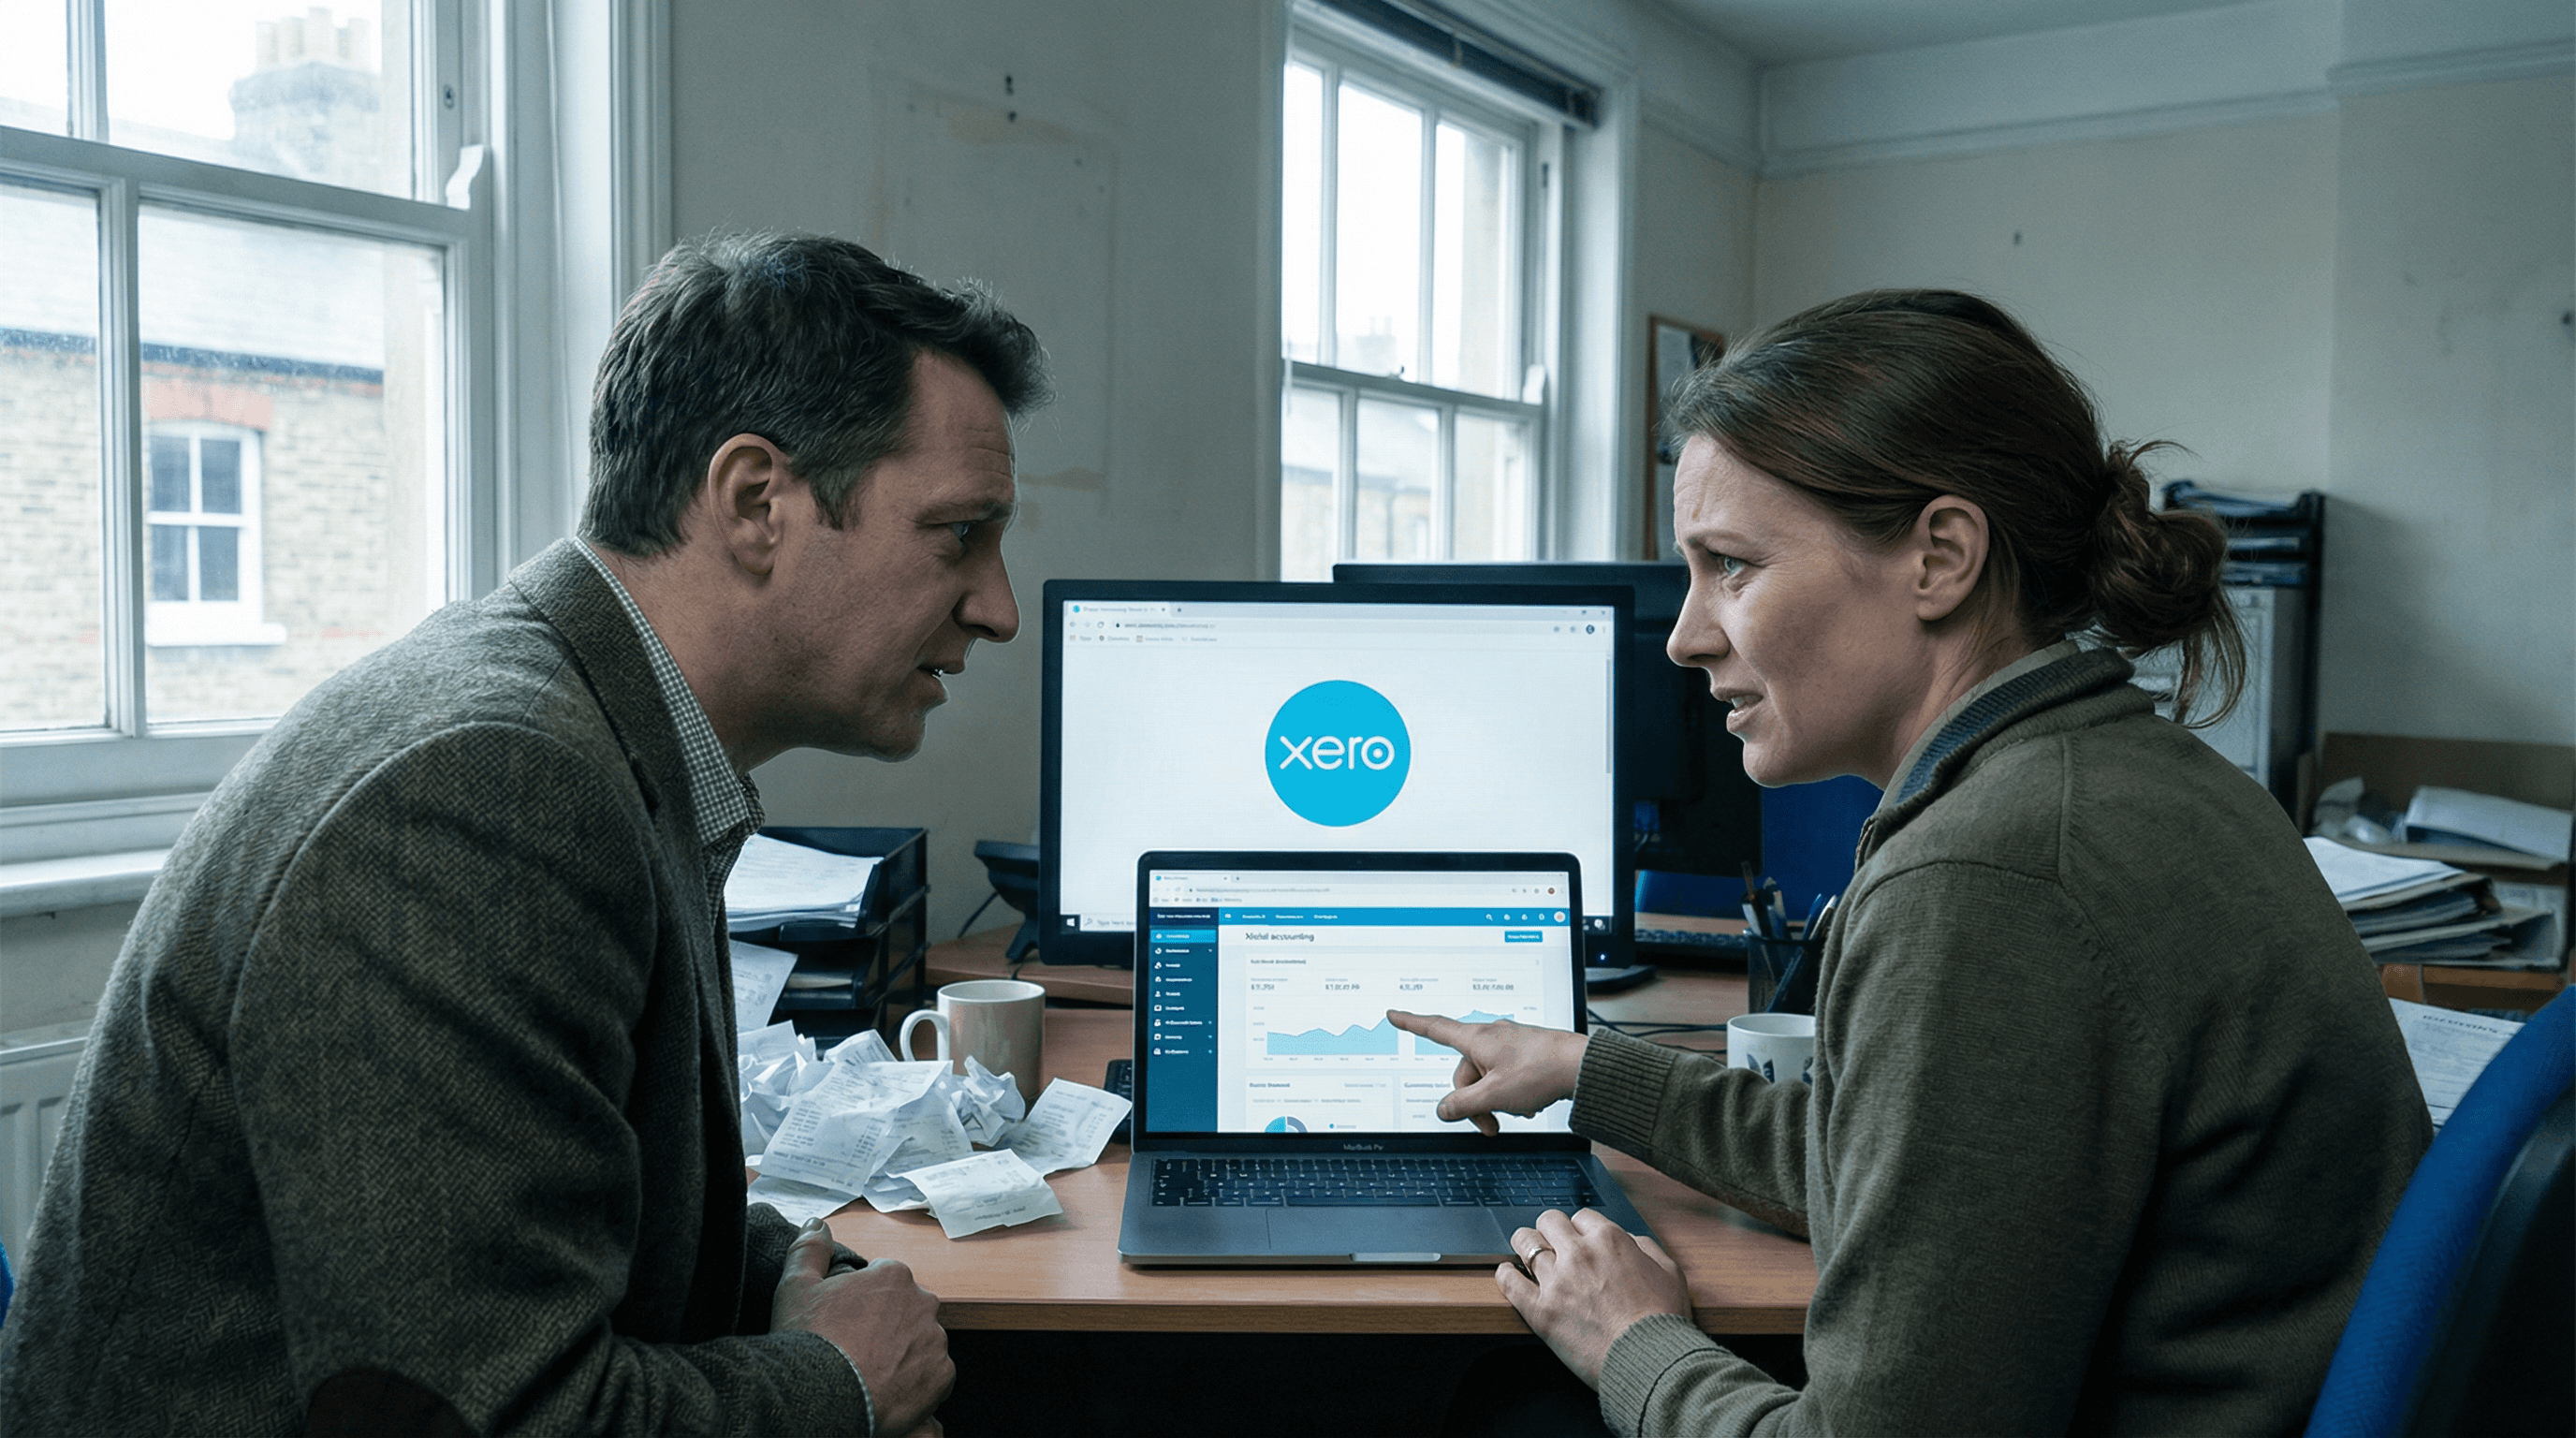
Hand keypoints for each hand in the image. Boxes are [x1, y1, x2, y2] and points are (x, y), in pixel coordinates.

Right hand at [772, 1218, 953, 1433]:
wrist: (822, 1398)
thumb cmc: (810, 1341)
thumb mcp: (797, 1288)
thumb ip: (810, 1250)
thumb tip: (817, 1224)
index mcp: (894, 1276)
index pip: (886, 1282)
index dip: (864, 1303)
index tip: (848, 1323)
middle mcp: (922, 1303)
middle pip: (907, 1312)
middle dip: (888, 1327)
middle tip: (858, 1349)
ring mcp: (935, 1340)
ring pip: (921, 1344)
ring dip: (904, 1354)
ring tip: (872, 1373)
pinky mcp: (941, 1376)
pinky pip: (933, 1376)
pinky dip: (916, 1383)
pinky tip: (889, 1389)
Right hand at [1385, 1012, 1586, 1135]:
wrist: (1581, 1066)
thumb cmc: (1540, 1072)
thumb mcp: (1494, 1095)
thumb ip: (1463, 1104)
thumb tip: (1443, 1109)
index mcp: (1476, 1039)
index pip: (1435, 1029)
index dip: (1411, 1023)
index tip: (1394, 1014)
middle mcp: (1490, 1036)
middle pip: (1464, 1072)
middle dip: (1474, 1101)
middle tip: (1491, 1125)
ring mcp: (1509, 1045)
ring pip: (1486, 1078)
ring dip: (1496, 1100)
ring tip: (1517, 1110)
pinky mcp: (1525, 1054)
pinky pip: (1506, 1077)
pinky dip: (1512, 1094)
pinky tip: (1528, 1104)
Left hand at [1499, 1208, 1691, 1387]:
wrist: (1650, 1360)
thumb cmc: (1663, 1321)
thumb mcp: (1670, 1273)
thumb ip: (1647, 1248)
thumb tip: (1631, 1241)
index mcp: (1610, 1240)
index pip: (1583, 1216)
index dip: (1580, 1228)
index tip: (1579, 1238)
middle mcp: (1580, 1253)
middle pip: (1549, 1221)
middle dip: (1550, 1229)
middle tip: (1550, 1241)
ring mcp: (1557, 1281)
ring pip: (1526, 1243)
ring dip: (1525, 1245)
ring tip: (1524, 1251)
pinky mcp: (1541, 1310)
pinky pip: (1510, 1282)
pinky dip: (1505, 1275)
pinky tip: (1507, 1273)